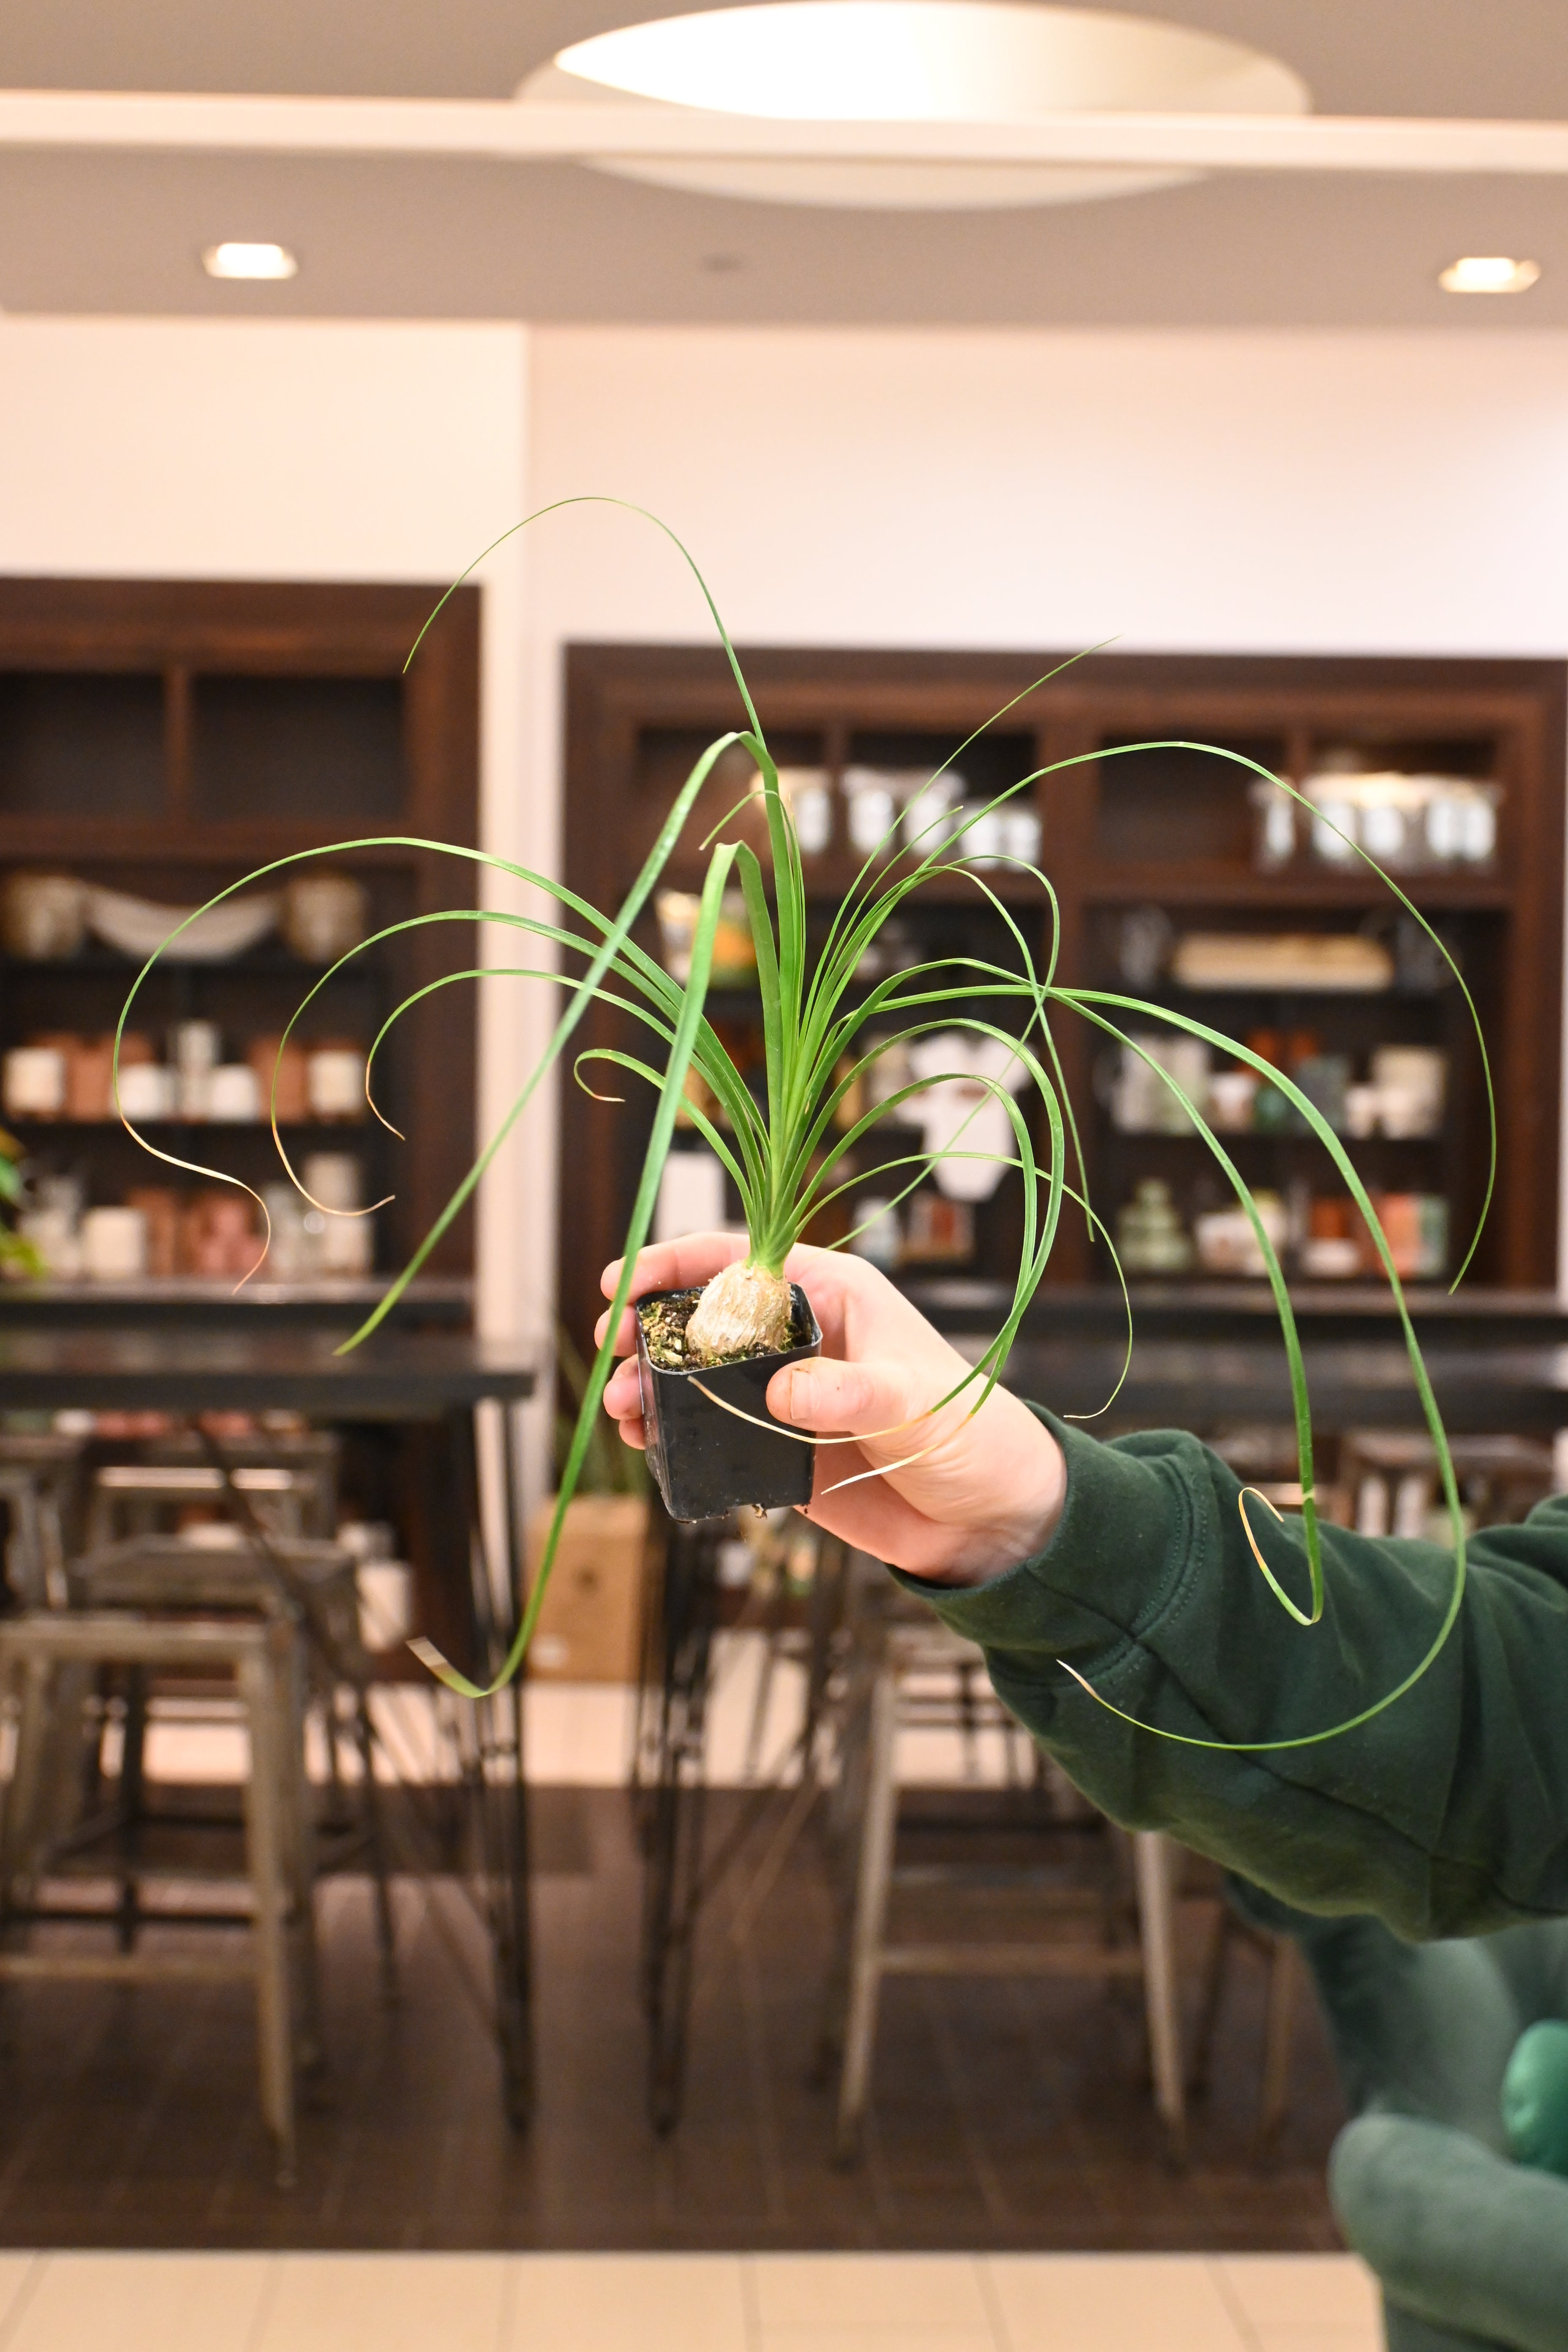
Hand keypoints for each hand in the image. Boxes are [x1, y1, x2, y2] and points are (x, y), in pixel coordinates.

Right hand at [596, 1233, 1065, 1583]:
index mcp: (834, 1295)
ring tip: (624, 1406)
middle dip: (651, 1328)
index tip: (625, 1282)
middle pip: (705, 1315)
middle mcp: (800, 1337)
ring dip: (652, 1385)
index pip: (741, 1260)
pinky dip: (672, 1433)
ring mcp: (783, 1393)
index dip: (677, 1262)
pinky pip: (710, 1431)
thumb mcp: (914, 1403)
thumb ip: (849, 1391)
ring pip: (697, 1375)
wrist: (988, 1517)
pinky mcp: (776, 1446)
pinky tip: (648, 1442)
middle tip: (614, 1351)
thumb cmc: (970, 1436)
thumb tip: (780, 1390)